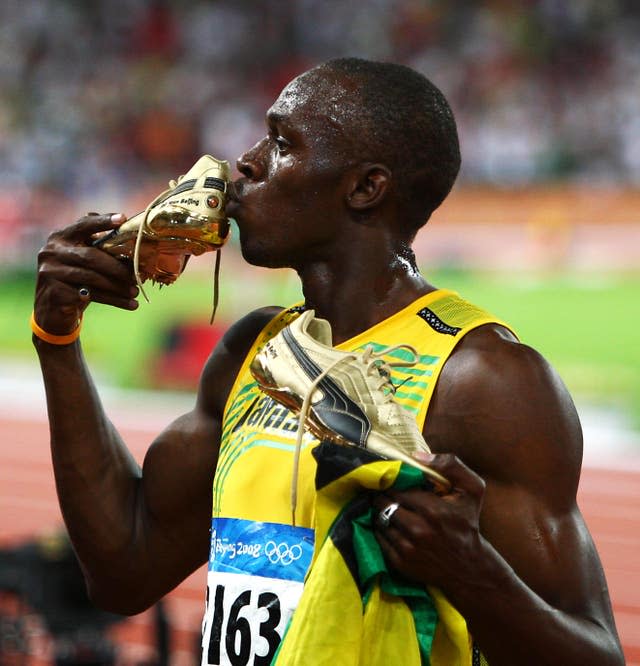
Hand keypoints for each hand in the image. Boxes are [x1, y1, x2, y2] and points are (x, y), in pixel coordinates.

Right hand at [35, 213, 138, 334]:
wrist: (53, 309)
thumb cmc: (76, 280)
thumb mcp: (83, 260)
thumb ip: (99, 248)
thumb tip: (135, 246)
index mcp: (61, 237)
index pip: (83, 225)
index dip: (103, 222)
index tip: (123, 218)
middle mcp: (52, 251)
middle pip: (91, 256)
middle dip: (117, 267)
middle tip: (136, 276)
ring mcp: (50, 272)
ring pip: (91, 278)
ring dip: (118, 287)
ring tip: (136, 292)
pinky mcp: (54, 293)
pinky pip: (89, 296)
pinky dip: (113, 300)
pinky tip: (129, 304)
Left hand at [372, 453, 487, 588]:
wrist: (468, 567)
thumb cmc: (467, 523)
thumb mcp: (472, 490)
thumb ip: (451, 466)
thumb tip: (417, 456)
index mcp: (434, 510)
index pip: (398, 488)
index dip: (393, 482)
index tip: (392, 479)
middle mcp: (418, 530)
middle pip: (384, 504)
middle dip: (383, 496)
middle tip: (385, 492)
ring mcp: (408, 548)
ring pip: (379, 520)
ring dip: (380, 512)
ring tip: (386, 507)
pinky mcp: (400, 563)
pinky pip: (379, 539)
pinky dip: (381, 529)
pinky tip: (390, 524)